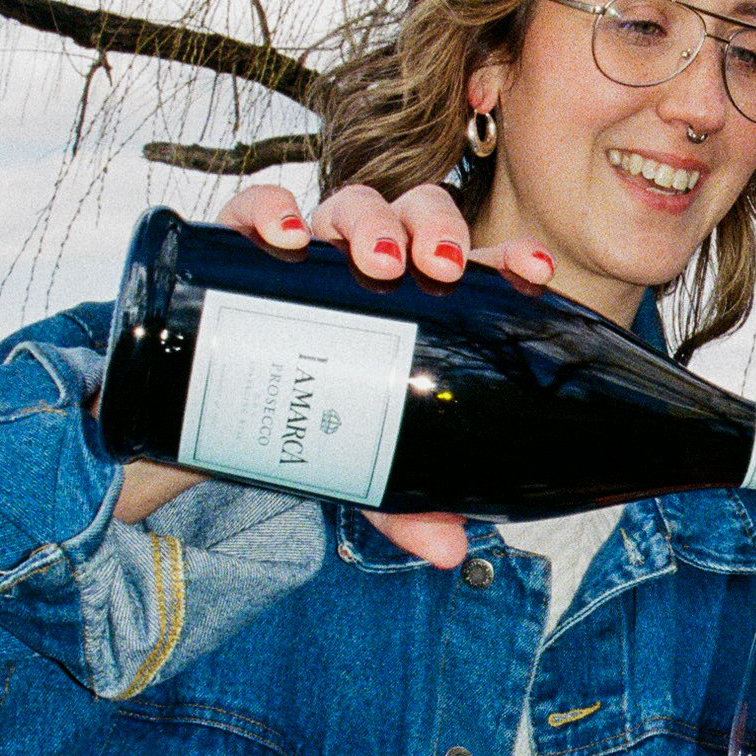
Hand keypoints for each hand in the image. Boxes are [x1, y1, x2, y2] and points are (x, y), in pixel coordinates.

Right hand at [202, 181, 555, 567]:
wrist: (221, 419)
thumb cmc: (317, 420)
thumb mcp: (368, 465)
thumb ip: (410, 504)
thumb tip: (449, 550)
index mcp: (421, 297)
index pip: (477, 261)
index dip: (509, 256)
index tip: (534, 273)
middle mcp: (372, 261)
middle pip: (418, 215)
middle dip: (435, 229)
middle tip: (439, 268)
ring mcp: (313, 247)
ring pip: (350, 205)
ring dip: (370, 221)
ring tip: (378, 259)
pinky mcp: (244, 244)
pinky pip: (256, 207)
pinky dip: (271, 211)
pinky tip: (286, 237)